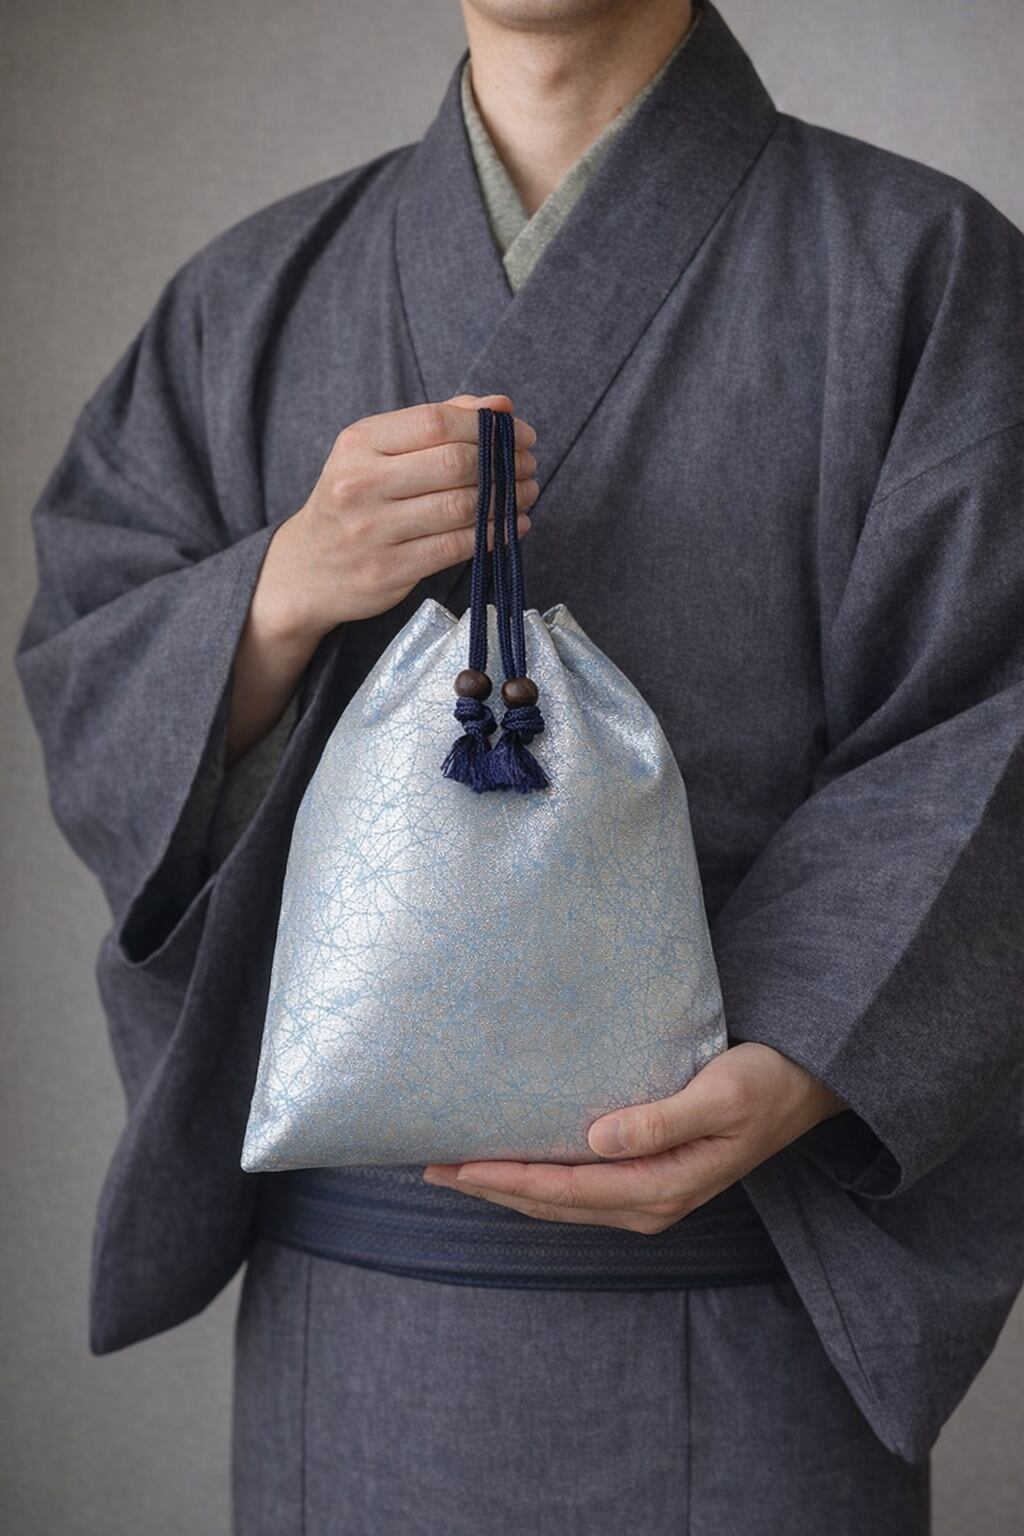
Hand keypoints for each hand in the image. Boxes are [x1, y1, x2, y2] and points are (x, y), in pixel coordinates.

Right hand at [225, 392, 536, 761]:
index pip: (435, 422)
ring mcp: (372, 530)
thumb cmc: (354, 502)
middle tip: (529, 465)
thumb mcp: (375, 453)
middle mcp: (360, 484)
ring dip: (507, 499)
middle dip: (504, 462)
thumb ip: (434, 425)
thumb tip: (499, 406)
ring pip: (460, 507)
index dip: (487, 425)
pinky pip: (455, 547)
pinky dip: (494, 533)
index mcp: (358, 443)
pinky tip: (513, 524)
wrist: (306, 569)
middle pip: (454, 463)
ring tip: (527, 492)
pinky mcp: (388, 570)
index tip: (520, 433)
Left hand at [422, 1042, 848, 1232]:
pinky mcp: (648, 1181)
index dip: (505, 1177)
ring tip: (455, 1166)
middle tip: (430, 1166)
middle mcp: (646, 1203)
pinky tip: (513, 1163)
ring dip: (507, 1185)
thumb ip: (662, 1120)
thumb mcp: (721, 1095)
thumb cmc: (765, 1083)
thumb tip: (599, 1141)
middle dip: (490, 1186)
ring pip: (559, 1201)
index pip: (563, 1189)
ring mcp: (647, 1197)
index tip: (455, 1161)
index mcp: (659, 1188)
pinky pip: (577, 1190)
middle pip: (551, 1204)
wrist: (805, 1088)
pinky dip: (537, 1181)